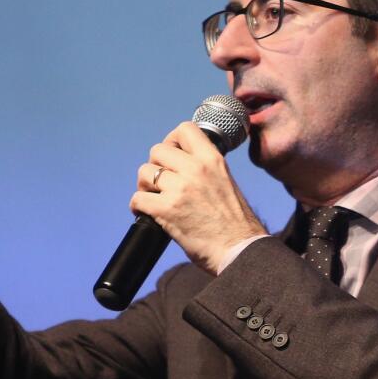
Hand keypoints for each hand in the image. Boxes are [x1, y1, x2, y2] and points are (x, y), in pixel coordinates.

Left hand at [129, 122, 266, 273]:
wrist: (240, 250)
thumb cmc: (235, 224)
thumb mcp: (226, 182)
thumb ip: (205, 169)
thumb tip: (181, 166)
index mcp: (213, 159)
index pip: (185, 129)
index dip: (171, 140)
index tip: (171, 156)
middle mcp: (196, 169)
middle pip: (157, 150)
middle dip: (155, 165)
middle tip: (160, 183)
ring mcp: (180, 188)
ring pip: (144, 172)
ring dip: (144, 186)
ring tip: (154, 198)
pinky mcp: (166, 210)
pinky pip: (138, 198)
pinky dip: (137, 206)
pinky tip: (146, 213)